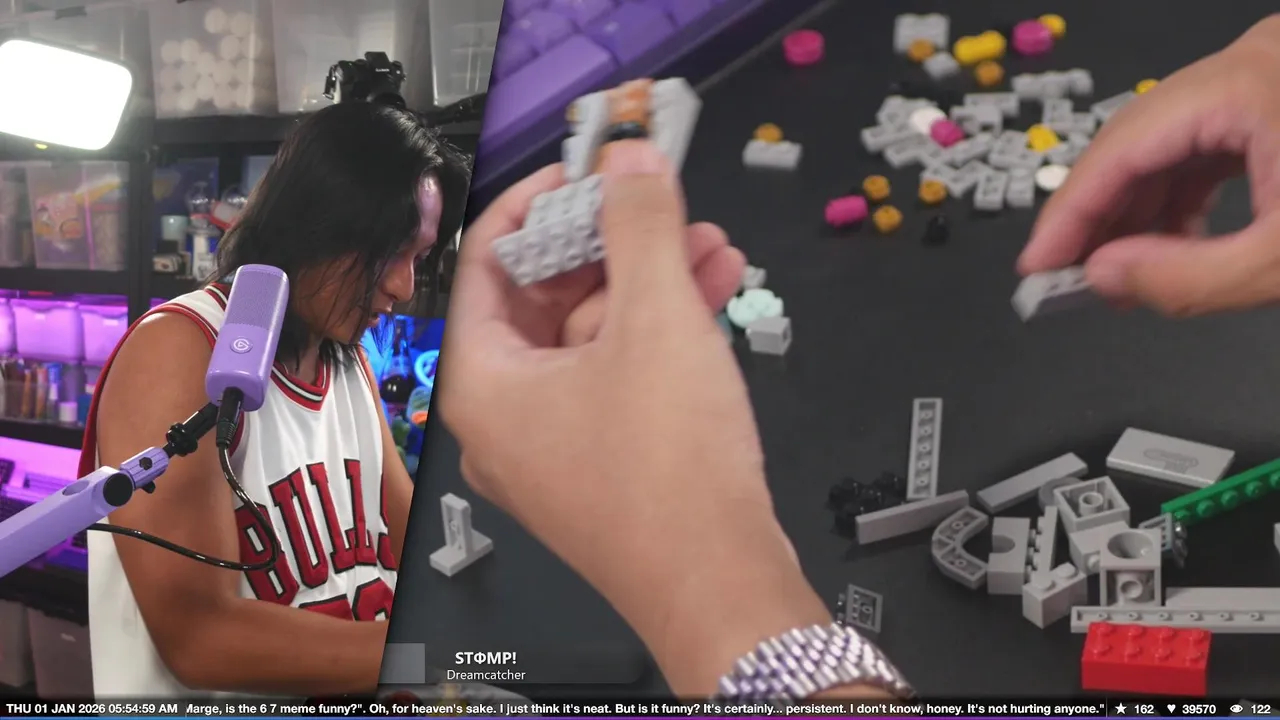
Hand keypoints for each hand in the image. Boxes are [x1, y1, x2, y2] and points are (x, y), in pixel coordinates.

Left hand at [438, 140, 824, 695]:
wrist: (721, 586)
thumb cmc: (668, 480)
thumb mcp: (657, 320)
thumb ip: (640, 225)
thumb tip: (629, 162)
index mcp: (482, 384)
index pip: (485, 263)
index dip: (534, 204)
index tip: (581, 172)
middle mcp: (506, 419)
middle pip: (544, 297)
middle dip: (610, 242)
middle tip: (652, 202)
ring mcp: (555, 446)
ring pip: (592, 335)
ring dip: (648, 281)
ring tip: (705, 243)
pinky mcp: (604, 462)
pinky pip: (618, 374)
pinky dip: (660, 331)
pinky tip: (712, 292)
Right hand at [1018, 14, 1279, 315]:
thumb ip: (1190, 279)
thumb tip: (1102, 276)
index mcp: (1249, 82)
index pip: (1124, 147)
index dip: (1070, 213)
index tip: (1036, 267)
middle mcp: (1249, 62)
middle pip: (1136, 139)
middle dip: (1097, 214)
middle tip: (1063, 275)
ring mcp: (1261, 73)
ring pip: (1166, 142)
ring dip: (1136, 210)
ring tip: (1114, 271)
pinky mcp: (1271, 96)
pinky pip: (1203, 142)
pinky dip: (1178, 194)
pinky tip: (1168, 242)